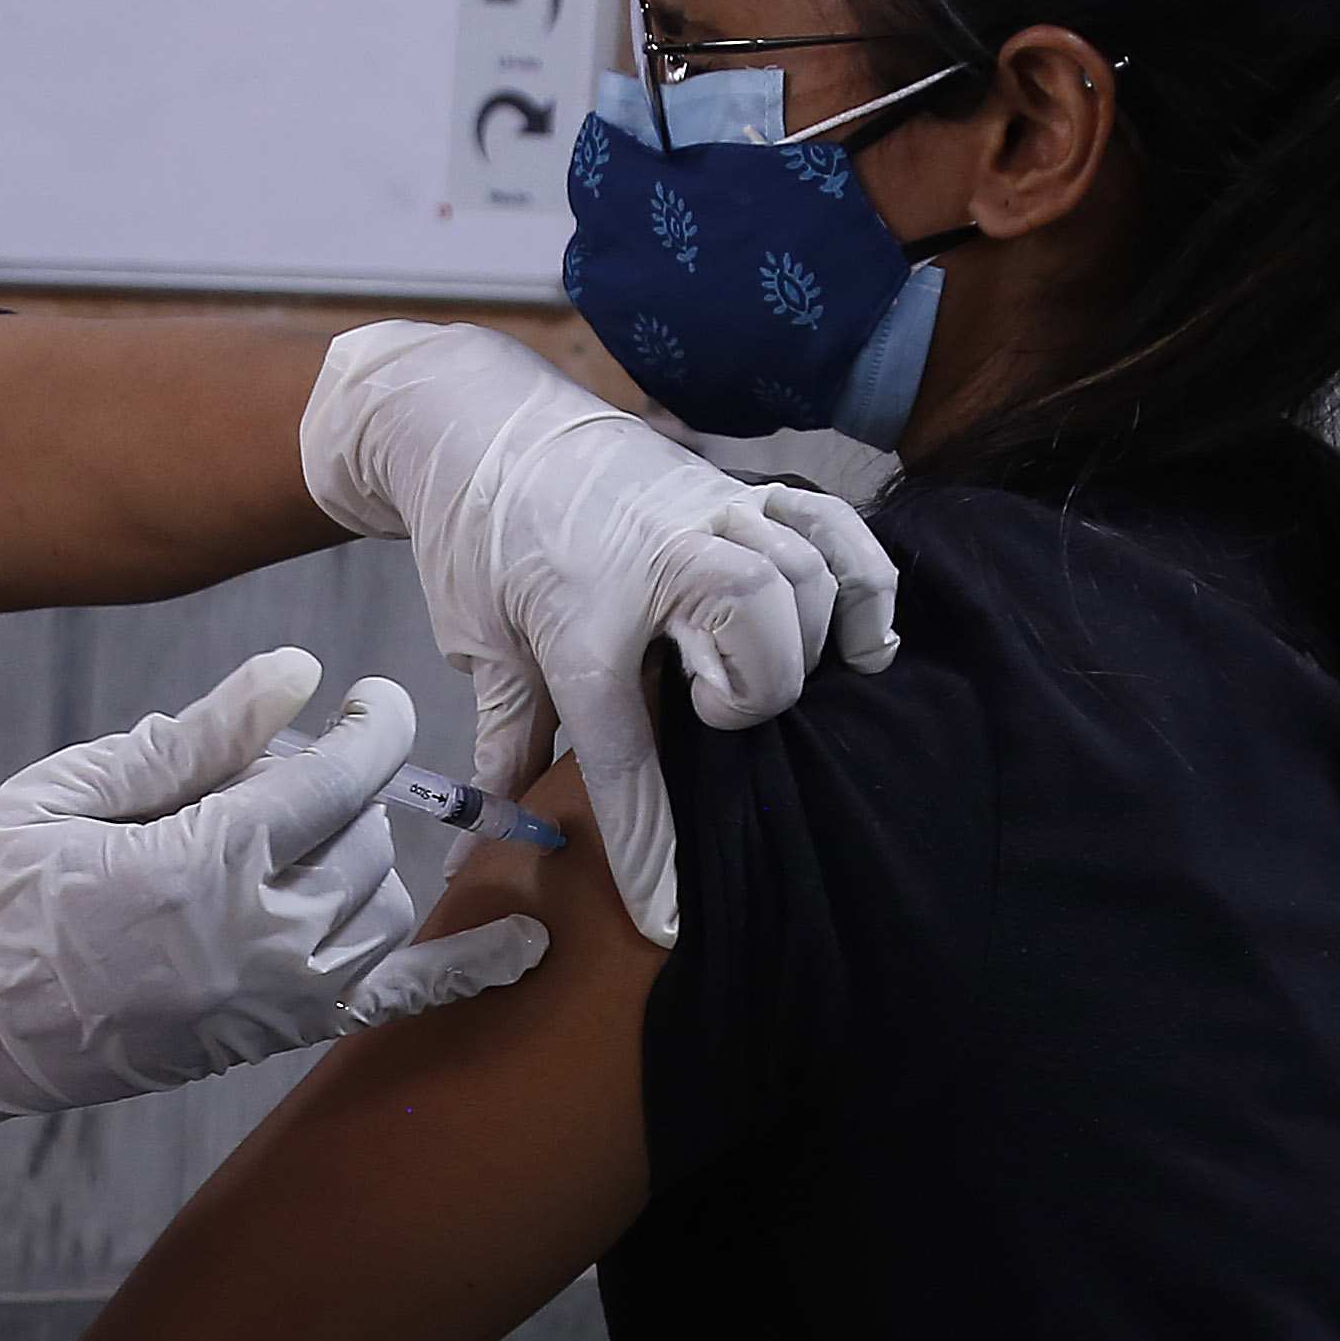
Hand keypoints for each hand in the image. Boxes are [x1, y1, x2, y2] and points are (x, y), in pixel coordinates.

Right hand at [0, 651, 552, 1183]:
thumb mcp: (66, 794)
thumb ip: (191, 738)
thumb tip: (299, 675)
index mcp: (200, 867)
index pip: (336, 781)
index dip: (371, 727)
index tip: (373, 698)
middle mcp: (251, 944)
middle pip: (362, 842)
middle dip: (339, 790)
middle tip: (274, 769)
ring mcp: (263, 1006)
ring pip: (381, 912)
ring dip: (363, 860)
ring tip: (299, 834)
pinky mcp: (258, 1044)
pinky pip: (384, 1000)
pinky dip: (457, 972)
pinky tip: (522, 944)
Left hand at [298, 321, 896, 945]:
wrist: (479, 419)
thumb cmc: (475, 537)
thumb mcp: (478, 641)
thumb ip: (507, 733)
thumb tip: (496, 825)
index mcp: (579, 620)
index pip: (626, 755)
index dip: (650, 849)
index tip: (671, 920)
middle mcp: (658, 562)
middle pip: (755, 635)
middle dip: (751, 697)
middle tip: (710, 712)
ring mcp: (710, 514)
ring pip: (800, 578)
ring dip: (800, 642)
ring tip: (762, 675)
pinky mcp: (740, 487)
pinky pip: (832, 526)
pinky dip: (864, 580)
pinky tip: (863, 641)